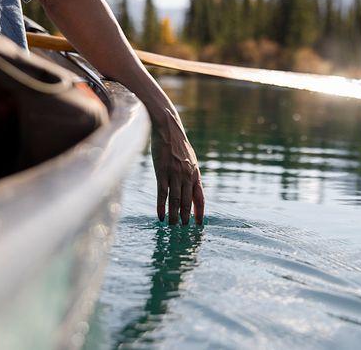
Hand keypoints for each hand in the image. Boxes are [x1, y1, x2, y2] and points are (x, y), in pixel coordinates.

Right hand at [151, 109, 204, 224]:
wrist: (168, 129)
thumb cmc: (178, 146)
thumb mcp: (190, 161)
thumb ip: (191, 176)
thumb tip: (192, 192)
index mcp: (195, 174)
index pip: (200, 198)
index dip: (199, 213)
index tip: (198, 225)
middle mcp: (187, 176)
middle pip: (187, 202)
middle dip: (186, 218)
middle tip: (184, 232)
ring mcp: (174, 174)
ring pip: (175, 200)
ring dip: (174, 216)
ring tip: (172, 228)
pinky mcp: (162, 172)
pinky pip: (162, 193)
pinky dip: (161, 206)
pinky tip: (161, 216)